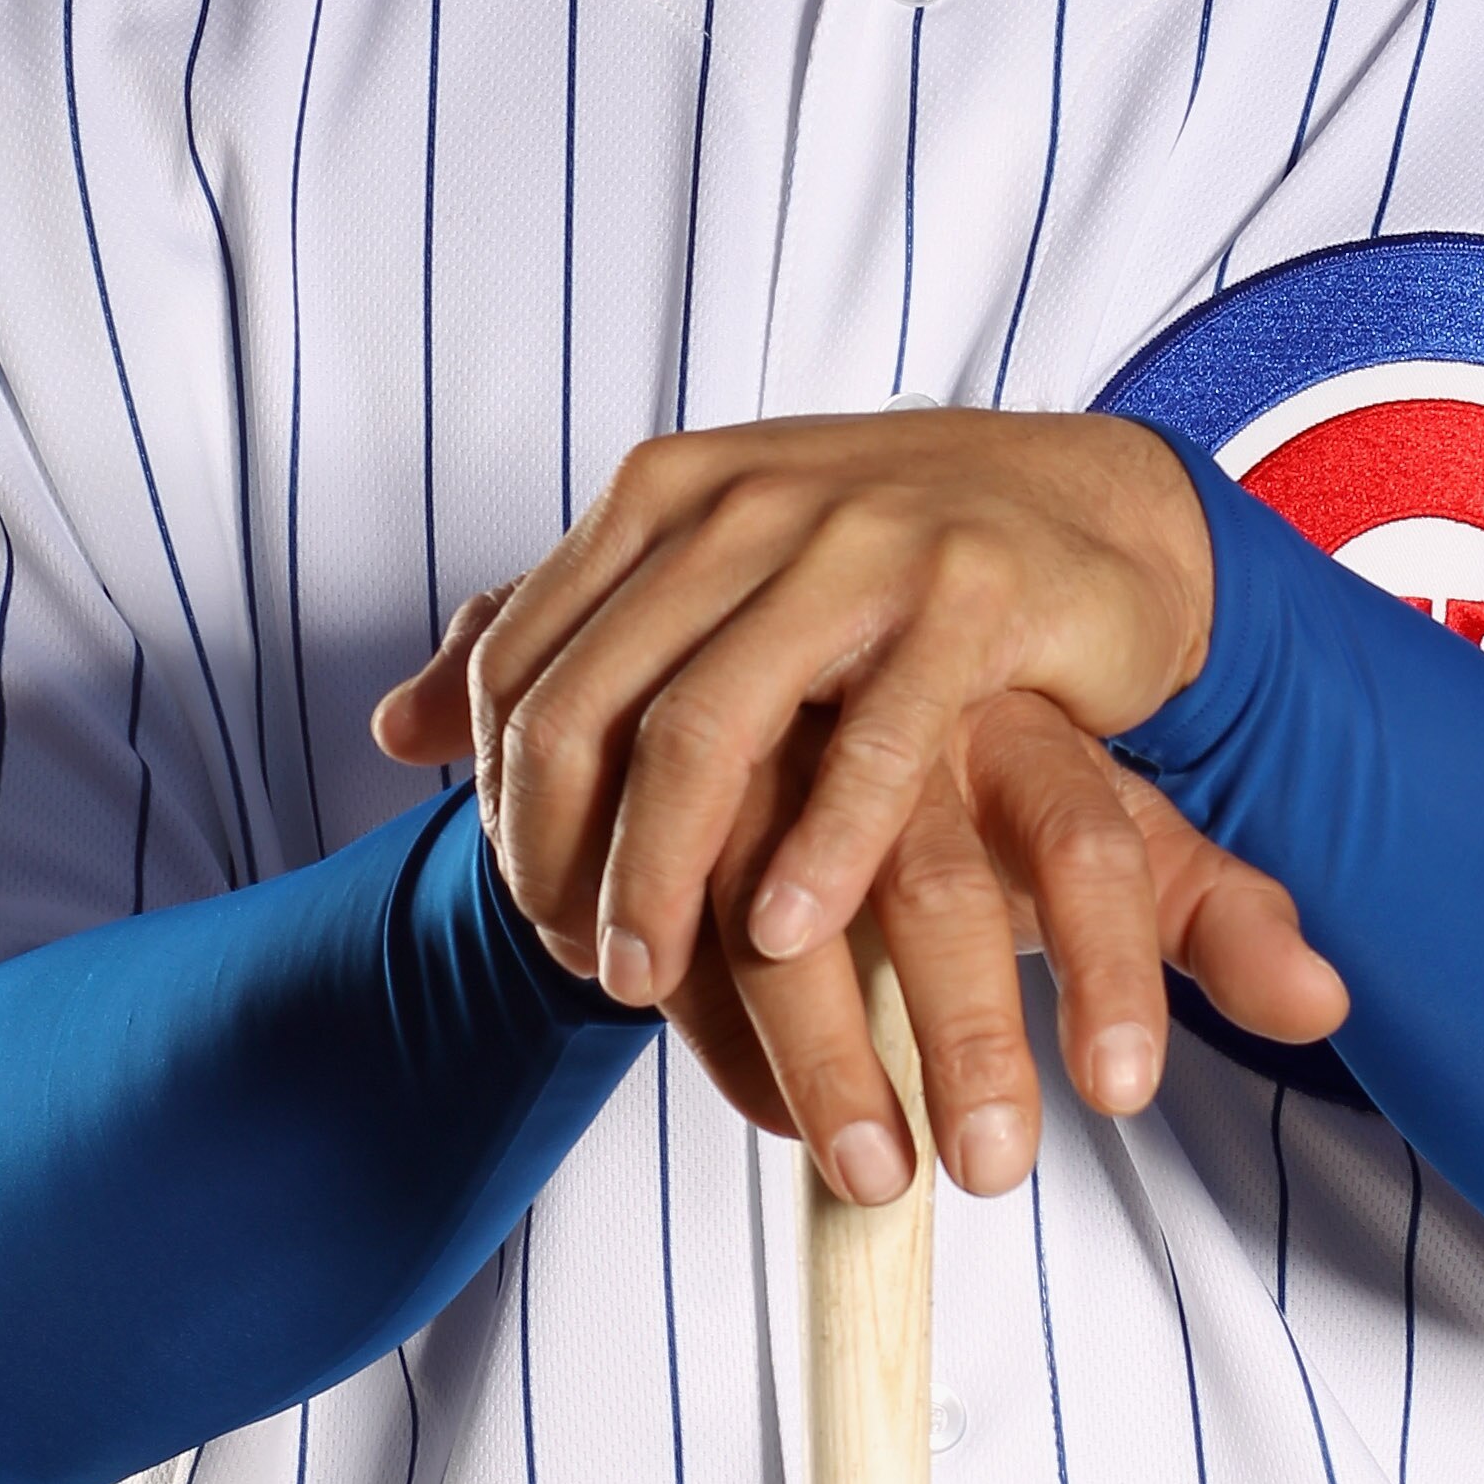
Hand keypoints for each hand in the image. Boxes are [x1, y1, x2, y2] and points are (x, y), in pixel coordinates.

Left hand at [373, 409, 1214, 1016]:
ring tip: (646, 988)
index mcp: (664, 496)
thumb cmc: (882, 569)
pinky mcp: (969, 590)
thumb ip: (555, 644)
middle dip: (564, 861)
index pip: (526, 665)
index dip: (506, 806)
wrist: (1090, 512)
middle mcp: (743, 503)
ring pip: (711, 728)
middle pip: (595, 705)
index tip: (529, 916)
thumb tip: (393, 730)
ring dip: (662, 876)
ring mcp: (857, 539)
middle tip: (580, 978)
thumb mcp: (706, 583)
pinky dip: (818, 847)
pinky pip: (874, 741)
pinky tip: (781, 933)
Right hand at [647, 685, 1345, 1200]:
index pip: (1091, 843)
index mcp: (1027, 733)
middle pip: (936, 886)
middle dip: (965, 1036)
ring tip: (872, 1179)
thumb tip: (1330, 1006)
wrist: (833, 656)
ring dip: (824, 1059)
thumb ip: (1211, 915)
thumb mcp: (1110, 827)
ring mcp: (769, 767)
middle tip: (995, 1173)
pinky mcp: (662, 806)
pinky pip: (679, 932)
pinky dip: (718, 1035)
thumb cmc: (995, 775)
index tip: (1125, 1092)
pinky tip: (774, 1116)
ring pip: (783, 920)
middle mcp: (900, 741)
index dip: (1108, 967)